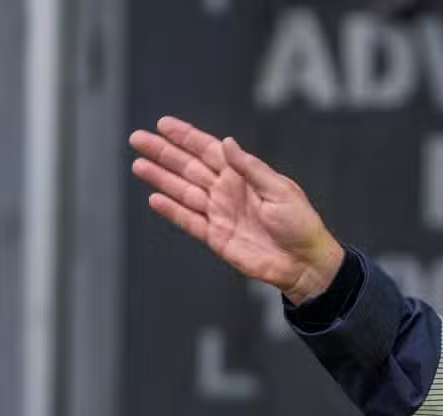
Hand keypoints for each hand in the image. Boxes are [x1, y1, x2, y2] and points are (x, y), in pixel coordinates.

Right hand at [128, 116, 343, 303]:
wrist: (304, 263)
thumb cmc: (300, 224)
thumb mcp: (280, 190)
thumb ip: (250, 167)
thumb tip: (227, 143)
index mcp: (243, 175)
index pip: (209, 150)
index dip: (186, 137)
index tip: (163, 124)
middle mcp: (228, 191)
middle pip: (188, 167)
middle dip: (163, 152)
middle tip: (138, 139)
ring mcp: (220, 213)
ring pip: (183, 191)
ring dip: (161, 178)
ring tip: (138, 164)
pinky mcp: (217, 236)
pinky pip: (189, 220)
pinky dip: (172, 210)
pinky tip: (155, 198)